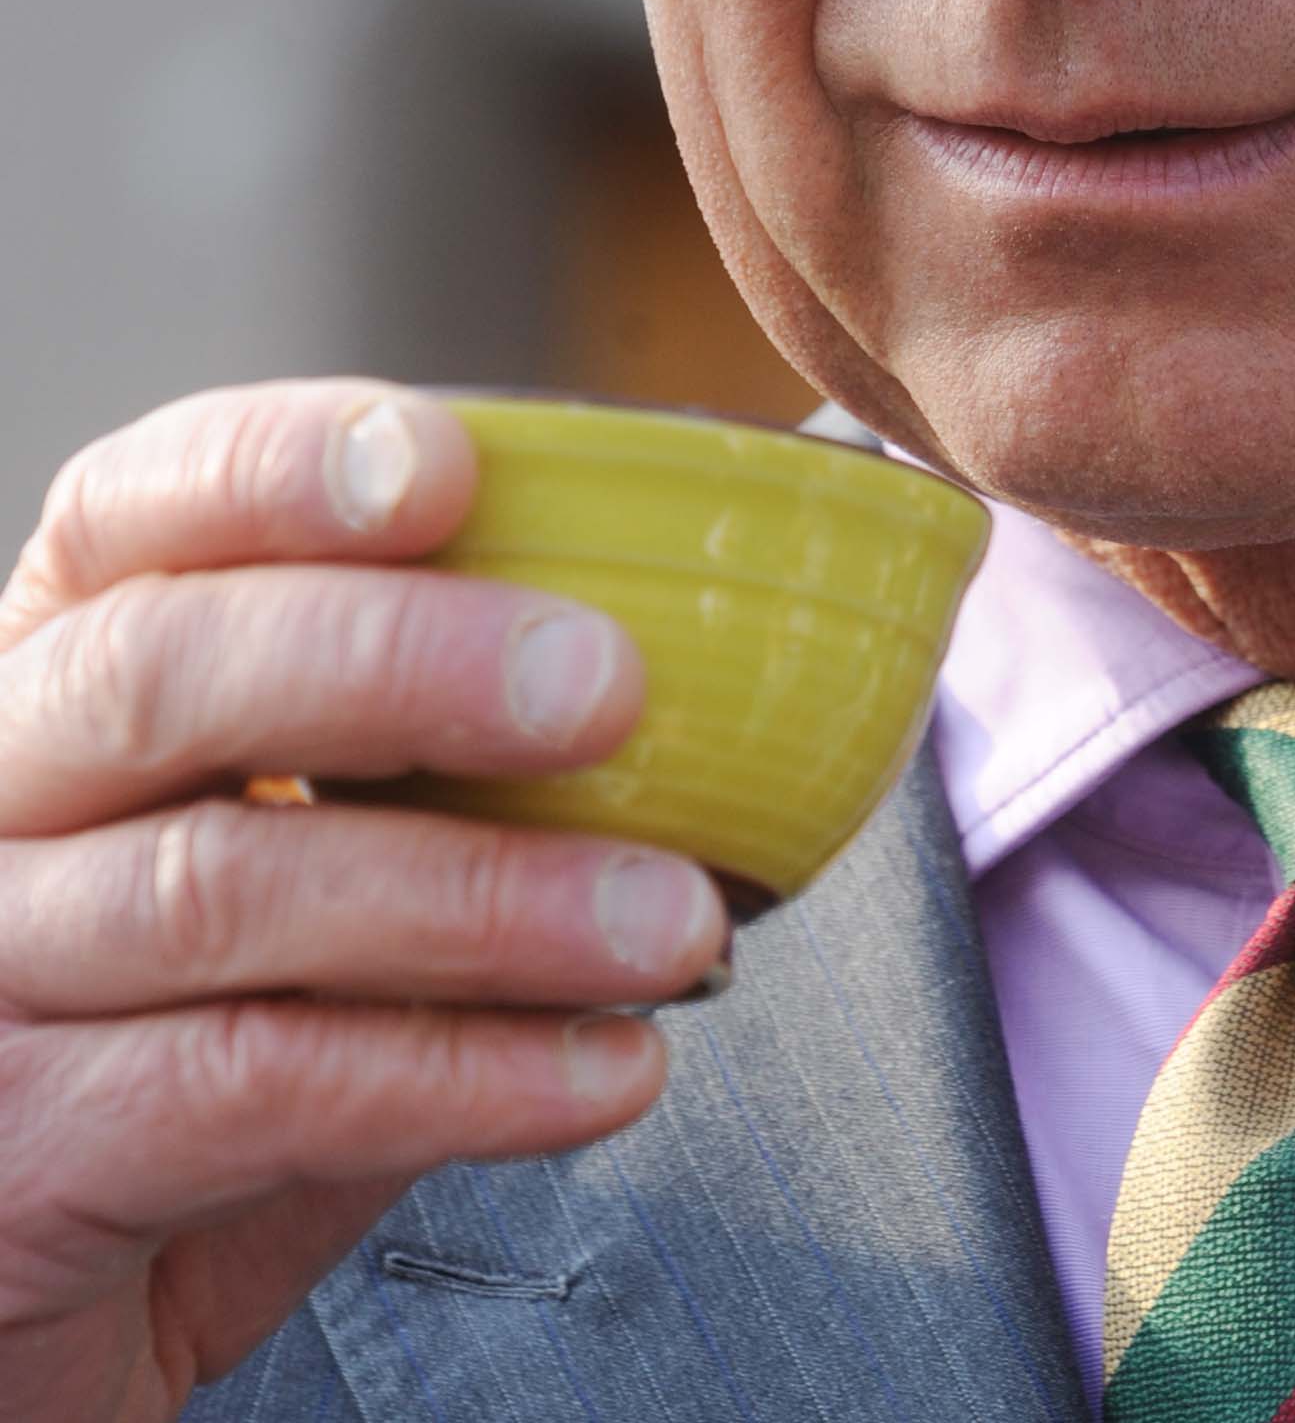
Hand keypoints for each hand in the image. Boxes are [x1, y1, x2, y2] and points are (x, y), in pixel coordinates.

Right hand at [0, 381, 729, 1422]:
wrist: (38, 1327)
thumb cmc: (199, 1048)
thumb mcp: (294, 869)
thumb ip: (433, 765)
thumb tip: (727, 678)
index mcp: (59, 673)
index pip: (130, 512)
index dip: (277, 470)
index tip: (450, 464)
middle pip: (163, 672)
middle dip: (402, 660)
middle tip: (610, 686)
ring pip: (222, 889)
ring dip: (484, 896)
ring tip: (673, 921)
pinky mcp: (18, 1156)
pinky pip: (250, 1087)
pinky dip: (458, 1072)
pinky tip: (606, 1067)